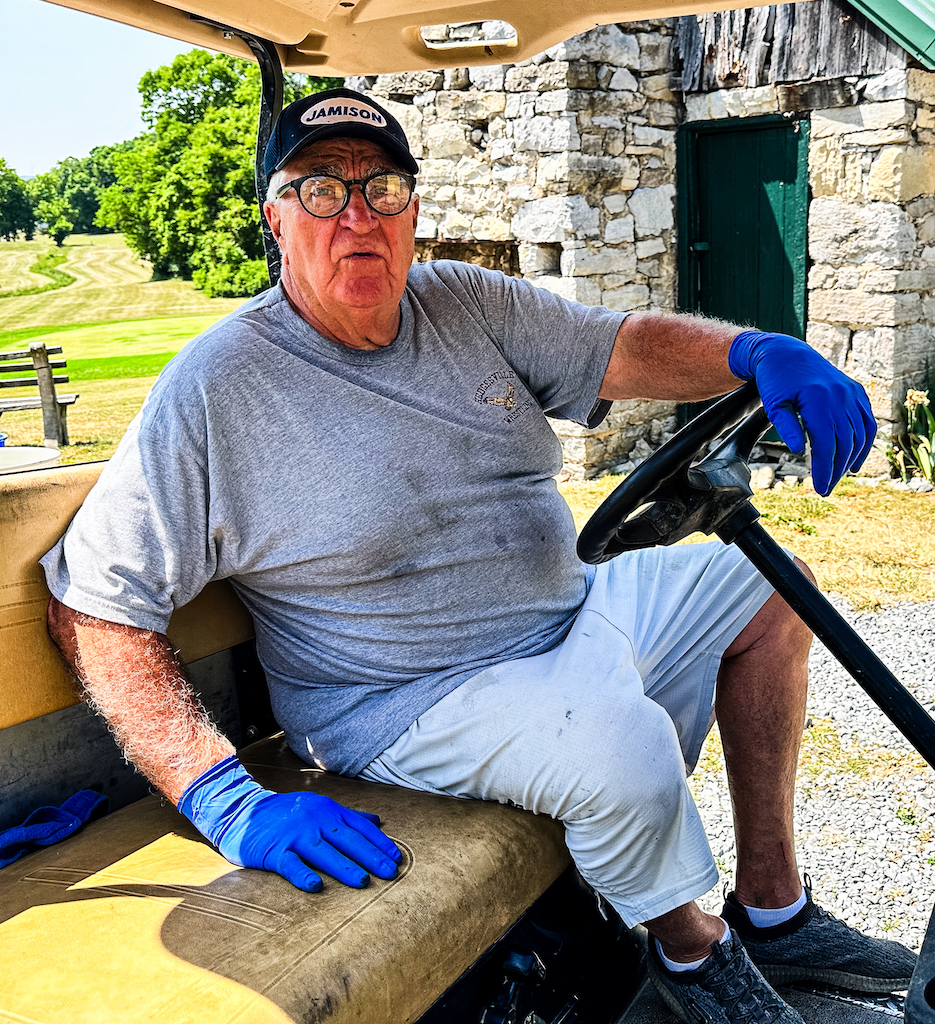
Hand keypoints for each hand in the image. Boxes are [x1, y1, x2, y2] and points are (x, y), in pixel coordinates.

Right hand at [177, 754, 401, 891]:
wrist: (240, 810)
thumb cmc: (286, 813)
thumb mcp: (318, 807)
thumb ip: (348, 815)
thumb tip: (378, 821)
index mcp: (327, 810)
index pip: (359, 827)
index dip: (379, 842)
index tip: (396, 858)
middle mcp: (314, 820)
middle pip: (347, 839)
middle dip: (371, 856)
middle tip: (391, 873)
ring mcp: (294, 834)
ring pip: (324, 852)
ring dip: (345, 867)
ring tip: (363, 881)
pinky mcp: (274, 850)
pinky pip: (291, 864)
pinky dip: (303, 875)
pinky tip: (317, 887)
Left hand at [728, 330, 875, 494]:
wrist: (787, 353)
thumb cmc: (775, 381)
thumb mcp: (773, 404)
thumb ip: (785, 425)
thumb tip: (799, 450)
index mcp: (818, 399)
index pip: (826, 443)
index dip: (825, 468)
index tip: (820, 488)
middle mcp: (840, 395)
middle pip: (845, 442)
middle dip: (837, 469)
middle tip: (826, 488)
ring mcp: (851, 393)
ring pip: (860, 434)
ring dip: (851, 459)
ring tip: (838, 477)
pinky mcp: (857, 392)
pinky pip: (867, 422)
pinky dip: (864, 442)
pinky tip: (855, 460)